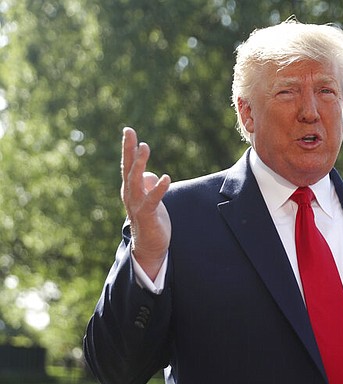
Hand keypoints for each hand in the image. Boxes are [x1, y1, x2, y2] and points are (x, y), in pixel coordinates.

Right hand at [120, 127, 171, 280]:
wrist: (149, 246)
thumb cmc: (149, 220)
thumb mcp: (149, 198)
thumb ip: (148, 185)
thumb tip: (151, 175)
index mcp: (130, 188)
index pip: (128, 164)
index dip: (128, 148)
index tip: (128, 130)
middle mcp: (130, 194)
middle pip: (128, 168)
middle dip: (129, 149)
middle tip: (129, 132)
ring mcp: (137, 204)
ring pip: (136, 180)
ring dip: (140, 163)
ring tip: (144, 146)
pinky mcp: (148, 214)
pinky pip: (153, 199)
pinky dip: (159, 189)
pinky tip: (166, 178)